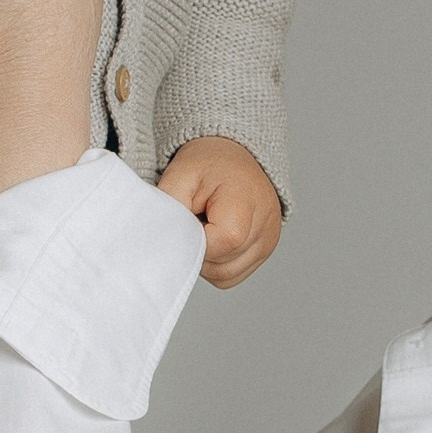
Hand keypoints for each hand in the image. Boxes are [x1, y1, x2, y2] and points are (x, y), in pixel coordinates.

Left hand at [158, 139, 282, 288]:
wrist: (232, 156)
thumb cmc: (207, 164)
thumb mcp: (180, 175)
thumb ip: (170, 210)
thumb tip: (162, 242)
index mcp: (247, 203)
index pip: (222, 244)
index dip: (195, 240)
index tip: (188, 218)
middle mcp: (266, 226)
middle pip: (222, 266)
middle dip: (199, 250)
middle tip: (194, 219)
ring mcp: (268, 241)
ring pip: (226, 276)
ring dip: (207, 260)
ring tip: (204, 227)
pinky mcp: (265, 250)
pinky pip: (233, 275)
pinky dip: (217, 263)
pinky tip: (213, 238)